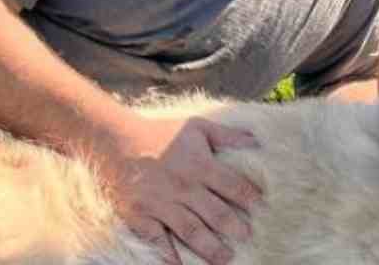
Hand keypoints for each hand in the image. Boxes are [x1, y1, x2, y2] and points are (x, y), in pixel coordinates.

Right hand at [99, 114, 262, 264]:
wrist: (115, 140)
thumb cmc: (160, 133)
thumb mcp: (197, 127)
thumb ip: (227, 135)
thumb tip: (257, 141)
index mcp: (200, 165)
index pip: (232, 185)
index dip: (250, 197)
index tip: (263, 208)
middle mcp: (183, 187)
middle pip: (215, 213)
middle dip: (234, 227)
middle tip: (248, 237)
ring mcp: (161, 203)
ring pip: (191, 230)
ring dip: (210, 247)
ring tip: (226, 258)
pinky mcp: (141, 215)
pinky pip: (158, 239)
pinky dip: (169, 254)